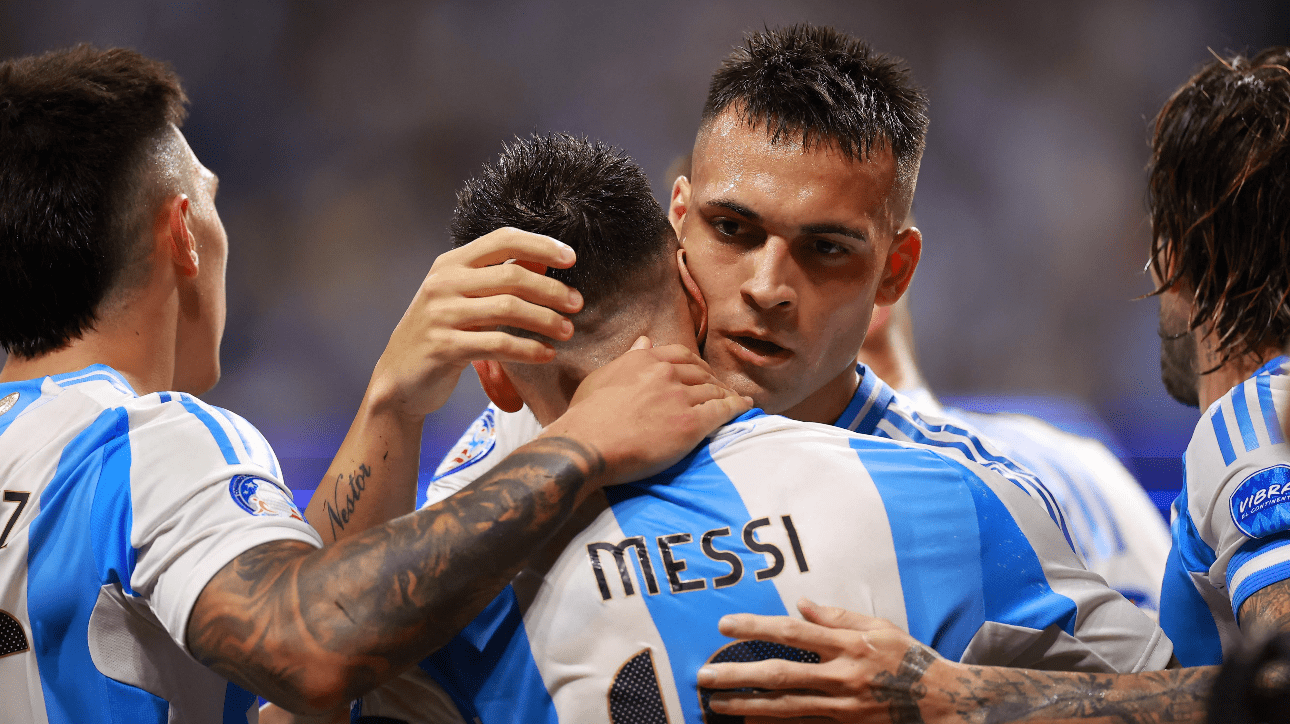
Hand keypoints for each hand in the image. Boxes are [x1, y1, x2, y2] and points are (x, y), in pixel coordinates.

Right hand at [367, 227, 582, 418]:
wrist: (399, 379)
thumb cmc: (439, 335)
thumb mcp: (459, 299)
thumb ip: (492, 281)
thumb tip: (542, 264)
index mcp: (451, 264)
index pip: (502, 240)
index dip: (540, 245)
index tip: (570, 258)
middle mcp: (444, 283)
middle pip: (512, 276)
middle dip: (552, 289)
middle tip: (576, 303)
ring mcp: (442, 315)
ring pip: (509, 309)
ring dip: (546, 320)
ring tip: (567, 331)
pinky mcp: (444, 347)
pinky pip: (498, 343)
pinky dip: (529, 349)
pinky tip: (546, 354)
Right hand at [541, 336, 752, 485]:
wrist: (586, 444)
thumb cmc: (585, 417)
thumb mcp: (602, 377)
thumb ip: (627, 358)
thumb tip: (645, 340)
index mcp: (643, 360)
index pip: (680, 355)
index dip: (696, 364)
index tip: (701, 371)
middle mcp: (665, 372)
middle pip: (700, 372)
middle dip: (714, 378)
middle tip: (721, 388)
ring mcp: (679, 397)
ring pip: (713, 390)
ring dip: (727, 393)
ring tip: (735, 400)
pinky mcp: (690, 423)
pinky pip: (722, 410)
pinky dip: (737, 406)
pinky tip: (746, 406)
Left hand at [698, 598, 954, 722]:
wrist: (944, 704)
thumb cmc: (909, 659)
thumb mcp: (880, 628)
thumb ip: (837, 617)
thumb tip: (801, 604)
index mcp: (849, 645)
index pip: (793, 633)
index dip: (756, 628)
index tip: (725, 624)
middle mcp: (842, 677)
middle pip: (781, 676)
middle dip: (739, 675)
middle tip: (704, 675)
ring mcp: (842, 707)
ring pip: (786, 707)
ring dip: (747, 704)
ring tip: (716, 702)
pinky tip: (748, 722)